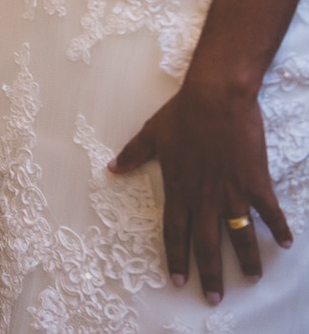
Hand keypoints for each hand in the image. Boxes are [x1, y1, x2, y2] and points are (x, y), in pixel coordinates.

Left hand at [110, 80, 292, 303]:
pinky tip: (284, 244)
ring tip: (251, 278)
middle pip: (206, 244)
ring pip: (239, 236)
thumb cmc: (182, 114)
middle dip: (209, 274)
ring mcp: (231, 192)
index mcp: (178, 189)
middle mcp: (204, 197)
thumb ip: (133, 155)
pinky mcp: (255, 183)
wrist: (216, 98)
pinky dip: (278, 229)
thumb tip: (111, 167)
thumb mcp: (151, 134)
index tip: (178, 280)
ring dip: (246, 260)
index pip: (174, 232)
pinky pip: (269, 213)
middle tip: (213, 298)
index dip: (176, 257)